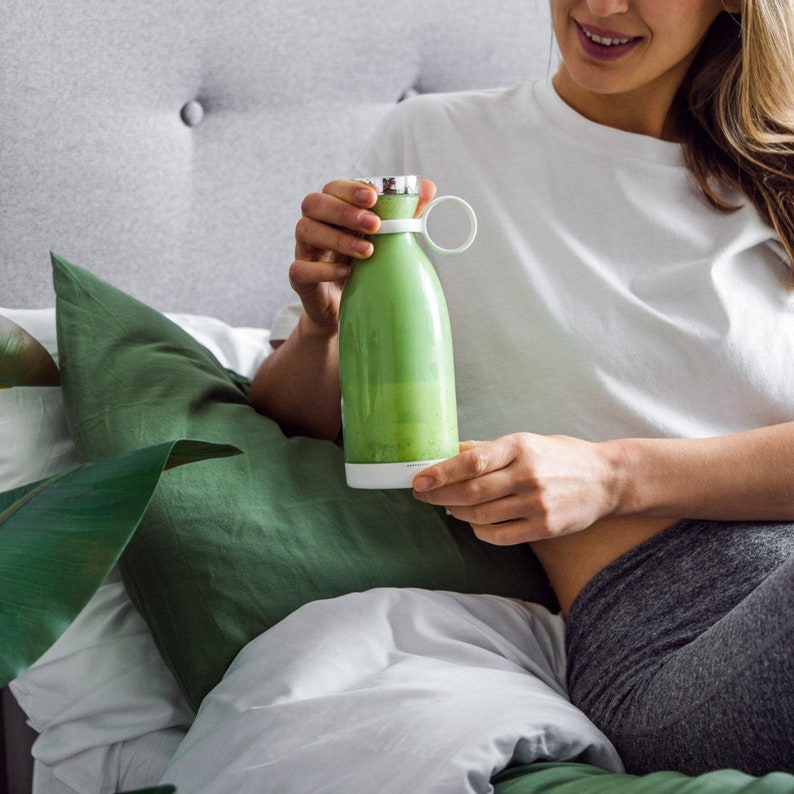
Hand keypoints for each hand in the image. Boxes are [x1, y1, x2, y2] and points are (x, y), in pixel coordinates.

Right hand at [290, 178, 435, 335]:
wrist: (345, 309)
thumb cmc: (364, 268)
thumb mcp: (385, 241)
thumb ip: (403, 215)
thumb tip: (428, 187)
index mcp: (332, 212)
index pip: (333, 188)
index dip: (350, 189)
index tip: (374, 197)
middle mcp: (314, 226)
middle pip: (313, 203)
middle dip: (344, 210)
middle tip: (374, 225)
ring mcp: (304, 252)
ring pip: (306, 231)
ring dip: (338, 237)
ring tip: (368, 251)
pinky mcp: (299, 279)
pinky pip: (300, 269)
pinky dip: (323, 269)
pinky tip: (346, 272)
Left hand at [412, 434, 618, 544]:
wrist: (606, 479)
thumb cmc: (560, 457)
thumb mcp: (527, 441)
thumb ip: (488, 449)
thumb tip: (449, 451)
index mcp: (520, 447)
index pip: (472, 461)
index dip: (441, 472)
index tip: (419, 479)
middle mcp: (527, 475)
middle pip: (471, 491)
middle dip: (439, 495)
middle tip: (422, 494)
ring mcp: (537, 504)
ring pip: (481, 515)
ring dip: (457, 513)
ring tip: (449, 507)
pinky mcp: (544, 527)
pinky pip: (500, 535)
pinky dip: (480, 531)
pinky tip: (475, 523)